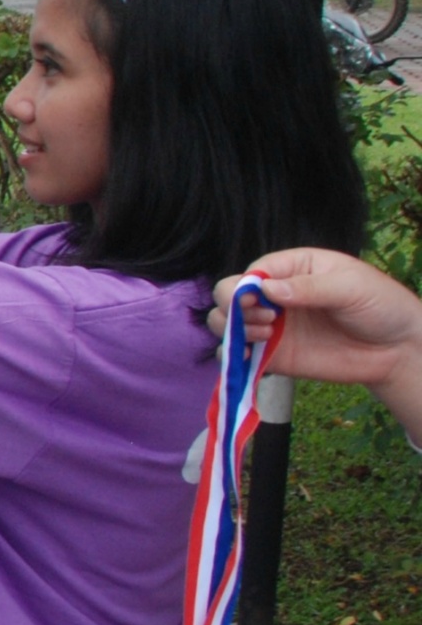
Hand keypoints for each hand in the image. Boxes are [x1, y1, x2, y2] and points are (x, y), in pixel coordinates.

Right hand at [213, 249, 421, 404]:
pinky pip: (237, 353)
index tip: (259, 300)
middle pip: (229, 293)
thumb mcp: (351, 287)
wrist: (398, 350)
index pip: (254, 271)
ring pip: (225, 321)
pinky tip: (249, 356)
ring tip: (264, 336)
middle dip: (234, 305)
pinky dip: (231, 355)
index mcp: (294, 268)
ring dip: (231, 328)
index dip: (247, 284)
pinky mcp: (273, 355)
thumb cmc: (381, 306)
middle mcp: (275, 295)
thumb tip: (265, 289)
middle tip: (265, 321)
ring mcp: (272, 326)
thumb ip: (309, 287)